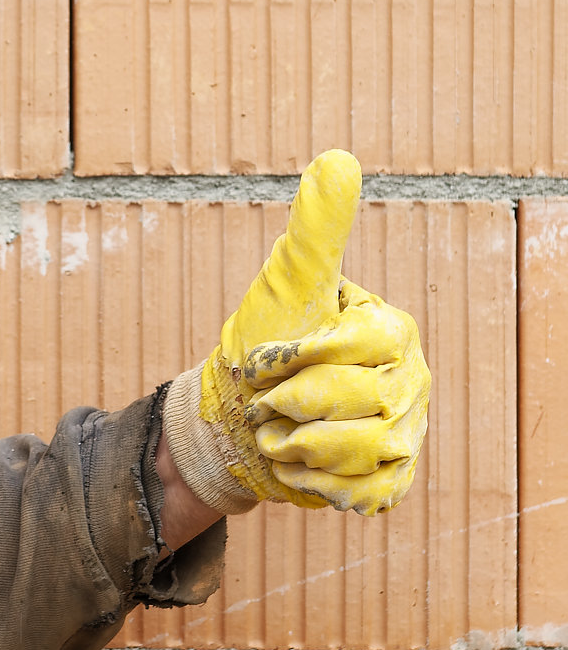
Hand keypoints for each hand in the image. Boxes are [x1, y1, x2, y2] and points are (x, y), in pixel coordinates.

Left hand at [161, 151, 429, 518]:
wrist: (237, 417)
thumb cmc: (261, 341)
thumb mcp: (285, 283)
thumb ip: (316, 229)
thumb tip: (339, 158)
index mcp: (393, 330)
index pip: (361, 346)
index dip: (303, 356)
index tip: (264, 358)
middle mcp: (413, 382)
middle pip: (364, 401)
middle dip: (294, 403)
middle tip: (268, 400)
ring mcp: (408, 435)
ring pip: (364, 449)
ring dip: (300, 444)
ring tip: (279, 431)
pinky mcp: (391, 481)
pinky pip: (365, 490)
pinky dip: (316, 480)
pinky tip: (298, 464)